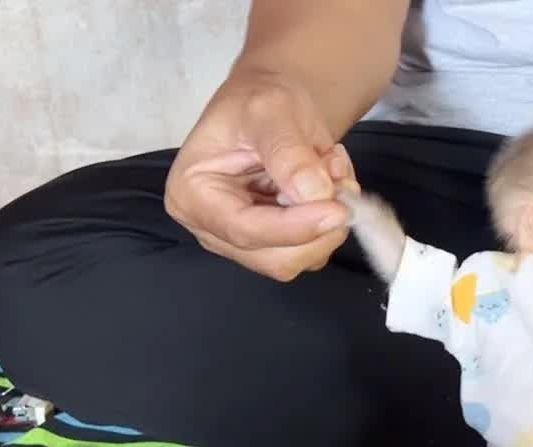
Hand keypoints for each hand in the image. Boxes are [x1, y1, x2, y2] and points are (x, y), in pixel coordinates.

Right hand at [164, 69, 359, 280]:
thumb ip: (289, 153)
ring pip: (301, 259)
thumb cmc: (257, 102)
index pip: (244, 230)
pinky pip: (317, 247)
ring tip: (330, 168)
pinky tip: (329, 182)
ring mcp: (247, 241)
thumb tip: (313, 193)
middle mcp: (213, 229)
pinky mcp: (278, 244)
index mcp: (192, 195)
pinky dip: (334, 220)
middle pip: (275, 259)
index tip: (337, 211)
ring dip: (331, 220)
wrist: (272, 108)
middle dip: (319, 228)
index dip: (294, 227)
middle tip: (340, 178)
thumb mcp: (270, 111)